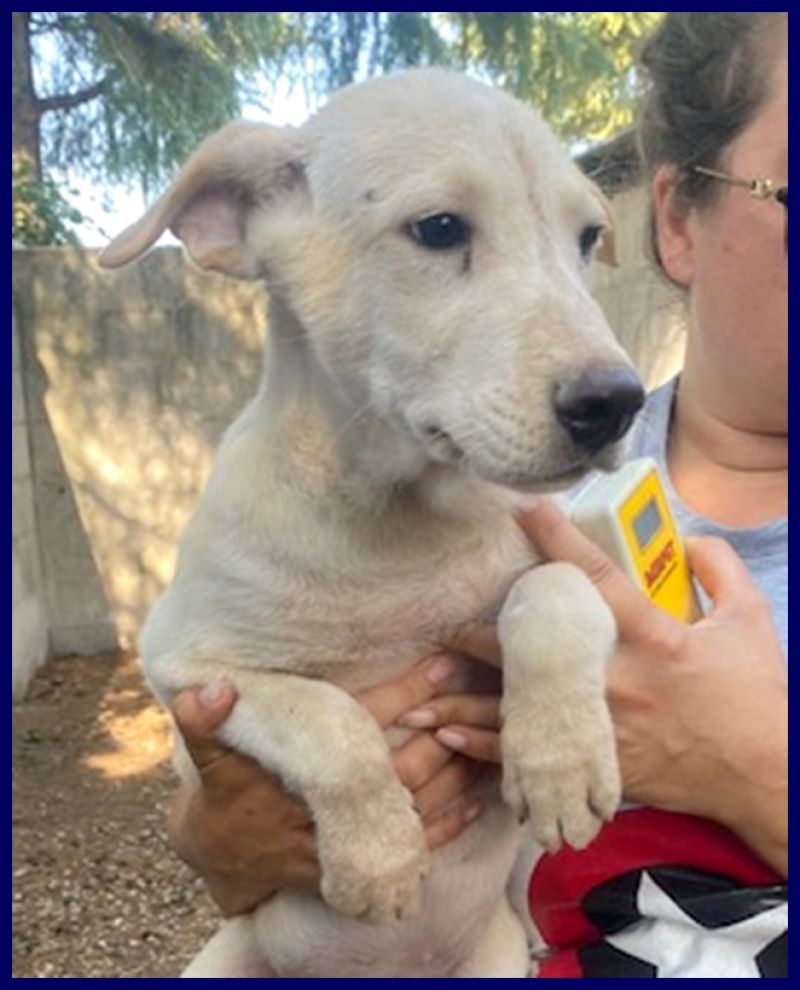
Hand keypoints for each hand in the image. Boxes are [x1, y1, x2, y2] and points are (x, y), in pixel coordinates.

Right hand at [167, 654, 484, 914]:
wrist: (227, 858)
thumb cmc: (229, 792)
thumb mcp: (212, 755)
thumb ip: (205, 721)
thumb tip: (208, 687)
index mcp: (299, 772)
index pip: (361, 725)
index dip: (404, 694)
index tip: (441, 661)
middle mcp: (330, 811)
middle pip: (399, 767)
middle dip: (443, 730)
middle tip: (478, 695)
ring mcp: (350, 842)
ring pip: (416, 807)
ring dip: (454, 772)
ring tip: (488, 735)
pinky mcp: (363, 865)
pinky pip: (415, 847)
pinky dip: (449, 823)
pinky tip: (477, 798)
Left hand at [426, 500, 786, 875]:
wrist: (763, 776)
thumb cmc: (754, 698)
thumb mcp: (751, 621)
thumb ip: (719, 571)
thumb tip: (687, 539)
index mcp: (651, 637)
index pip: (595, 576)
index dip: (558, 538)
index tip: (525, 509)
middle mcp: (614, 679)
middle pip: (533, 650)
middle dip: (482, 633)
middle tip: (439, 620)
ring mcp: (600, 726)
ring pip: (519, 709)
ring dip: (466, 700)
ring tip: (420, 690)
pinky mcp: (596, 762)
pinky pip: (531, 756)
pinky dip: (486, 749)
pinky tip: (448, 738)